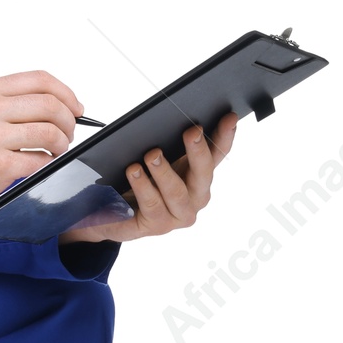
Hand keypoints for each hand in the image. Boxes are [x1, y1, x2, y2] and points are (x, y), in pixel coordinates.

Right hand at [0, 72, 83, 225]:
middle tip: (67, 134)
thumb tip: (58, 105)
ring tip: (54, 151)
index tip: (75, 108)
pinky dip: (48, 164)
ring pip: (51, 133)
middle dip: (69, 122)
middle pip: (51, 106)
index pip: (40, 80)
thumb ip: (11, 103)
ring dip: (61, 145)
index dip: (66, 93)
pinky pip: (41, 161)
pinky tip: (38, 165)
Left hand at [59, 114, 238, 243]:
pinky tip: (134, 172)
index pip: (217, 154)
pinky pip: (152, 204)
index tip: (229, 117)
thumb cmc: (139, 182)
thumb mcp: (155, 159)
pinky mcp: (158, 225)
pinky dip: (143, 187)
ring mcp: (179, 213)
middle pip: (204, 173)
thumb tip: (171, 118)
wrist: (113, 213)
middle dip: (198, 151)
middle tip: (191, 131)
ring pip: (177, 192)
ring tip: (151, 155)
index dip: (225, 136)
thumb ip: (168, 144)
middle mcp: (196, 196)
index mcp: (199, 176)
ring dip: (164, 171)